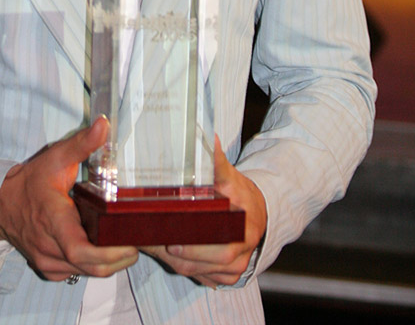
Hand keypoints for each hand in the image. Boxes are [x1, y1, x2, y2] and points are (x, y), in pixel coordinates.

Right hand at [0, 117, 137, 281]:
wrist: (1, 204)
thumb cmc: (30, 182)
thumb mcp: (55, 158)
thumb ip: (82, 143)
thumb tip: (104, 125)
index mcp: (53, 220)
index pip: (81, 250)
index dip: (109, 253)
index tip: (130, 243)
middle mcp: (49, 247)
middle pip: (92, 266)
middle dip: (119, 257)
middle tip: (137, 240)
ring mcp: (48, 262)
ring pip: (87, 272)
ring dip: (109, 261)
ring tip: (124, 241)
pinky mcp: (49, 269)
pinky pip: (78, 272)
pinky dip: (94, 264)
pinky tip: (102, 246)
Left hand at [142, 135, 266, 287]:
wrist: (257, 211)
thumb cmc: (239, 192)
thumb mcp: (228, 175)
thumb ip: (216, 160)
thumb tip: (207, 136)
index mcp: (243, 226)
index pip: (219, 245)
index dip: (195, 248)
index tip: (173, 242)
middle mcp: (242, 249)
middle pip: (208, 263)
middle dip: (181, 256)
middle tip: (156, 244)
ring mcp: (238, 264)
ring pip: (204, 272)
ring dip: (180, 263)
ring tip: (158, 248)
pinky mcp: (232, 273)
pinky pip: (207, 277)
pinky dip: (189, 269)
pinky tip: (174, 256)